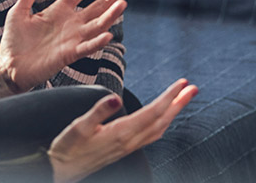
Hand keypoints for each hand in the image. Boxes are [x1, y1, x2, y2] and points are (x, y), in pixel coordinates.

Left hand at [0, 0, 129, 97]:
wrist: (10, 67)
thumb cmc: (14, 41)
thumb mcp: (19, 12)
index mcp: (60, 10)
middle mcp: (71, 23)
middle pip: (97, 6)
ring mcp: (72, 39)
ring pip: (97, 25)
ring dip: (110, 16)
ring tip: (123, 4)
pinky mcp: (69, 54)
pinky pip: (87, 47)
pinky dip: (98, 41)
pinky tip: (108, 34)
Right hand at [47, 79, 198, 182]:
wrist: (62, 170)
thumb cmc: (68, 148)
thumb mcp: (78, 126)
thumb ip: (98, 111)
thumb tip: (115, 98)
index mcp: (121, 133)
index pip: (153, 112)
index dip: (169, 97)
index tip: (182, 83)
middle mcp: (130, 141)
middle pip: (162, 120)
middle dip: (179, 103)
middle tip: (193, 88)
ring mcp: (129, 146)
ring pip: (159, 128)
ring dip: (173, 112)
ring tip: (183, 98)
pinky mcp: (125, 149)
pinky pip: (152, 135)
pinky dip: (162, 122)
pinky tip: (163, 118)